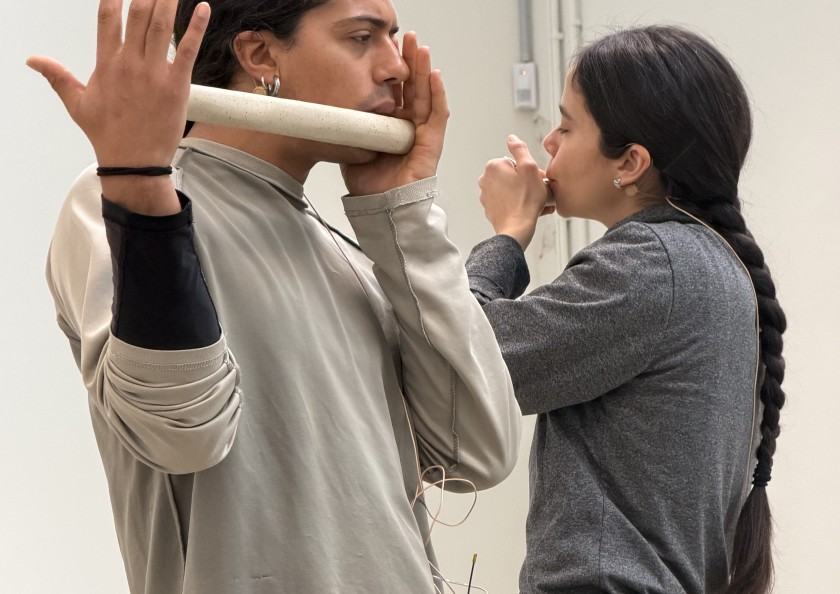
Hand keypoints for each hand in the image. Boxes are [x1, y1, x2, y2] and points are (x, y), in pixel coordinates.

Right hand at [26, 0, 209, 214]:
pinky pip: (187, 50)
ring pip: (161, 26)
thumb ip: (57, 76)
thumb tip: (32, 60)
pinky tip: (202, 8)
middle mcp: (129, 64)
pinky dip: (195, 27)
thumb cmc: (108, 134)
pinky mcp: (176, 85)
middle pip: (138, 15)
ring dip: (167, 2)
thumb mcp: (76, 103)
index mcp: (107, 64)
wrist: (133, 162)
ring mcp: (154, 74)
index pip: (108, 18)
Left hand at [341, 32, 448, 195]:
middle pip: (413, 87)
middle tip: (405, 38)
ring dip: (424, 70)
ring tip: (420, 48)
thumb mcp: (352, 145)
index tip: (386, 50)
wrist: (379, 207)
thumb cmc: (369, 183)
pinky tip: (434, 75)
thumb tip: (328, 109)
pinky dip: (437, 94)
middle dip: (410, 61)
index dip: (393, 70)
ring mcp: (422, 134)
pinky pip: (437, 115)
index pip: (395, 91)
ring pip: (427, 95)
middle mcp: (409, 126)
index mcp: (391, 125)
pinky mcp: (432, 144)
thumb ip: (348, 127)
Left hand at [478, 135, 553, 249]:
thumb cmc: (526, 201)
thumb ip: (520, 149)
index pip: (516, 163)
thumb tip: (511, 138)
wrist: (517, 228)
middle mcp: (485, 180)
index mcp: (493, 166)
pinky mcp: (490, 209)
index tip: (537, 180)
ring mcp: (486, 195)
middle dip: (526, 183)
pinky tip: (527, 210)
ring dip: (524, 194)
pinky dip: (517, 204)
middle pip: (512, 176)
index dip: (530, 171)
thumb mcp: (529, 168)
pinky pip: (507, 202)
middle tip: (538, 192)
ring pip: (511, 189)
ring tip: (535, 203)